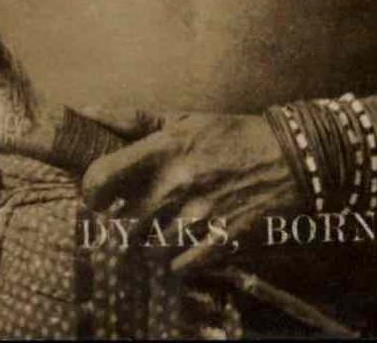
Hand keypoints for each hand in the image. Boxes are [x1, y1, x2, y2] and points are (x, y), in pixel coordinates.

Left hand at [81, 111, 297, 274]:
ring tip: (171, 223)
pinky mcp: (219, 245)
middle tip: (146, 209)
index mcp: (164, 148)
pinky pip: (176, 267)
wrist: (290, 160)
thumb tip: (86, 109)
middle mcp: (176, 184)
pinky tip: (191, 239)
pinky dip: (178, 258)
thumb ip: (132, 118)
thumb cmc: (230, 136)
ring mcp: (198, 218)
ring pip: (147, 248)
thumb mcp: (184, 119)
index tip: (100, 195)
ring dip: (153, 240)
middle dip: (129, 219)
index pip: (100, 179)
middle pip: (122, 222)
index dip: (91, 192)